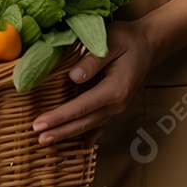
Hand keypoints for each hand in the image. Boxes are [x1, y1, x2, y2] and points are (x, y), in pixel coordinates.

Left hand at [30, 20, 157, 149]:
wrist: (148, 43)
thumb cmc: (128, 39)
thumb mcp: (111, 42)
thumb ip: (92, 61)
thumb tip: (73, 77)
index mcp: (114, 90)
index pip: (81, 107)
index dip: (59, 117)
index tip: (39, 124)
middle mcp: (115, 104)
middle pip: (83, 122)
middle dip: (59, 131)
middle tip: (38, 138)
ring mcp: (116, 107)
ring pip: (89, 126)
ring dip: (68, 134)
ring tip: (48, 141)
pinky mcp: (113, 105)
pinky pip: (98, 124)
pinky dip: (87, 136)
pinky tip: (80, 147)